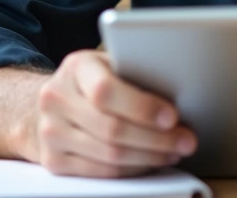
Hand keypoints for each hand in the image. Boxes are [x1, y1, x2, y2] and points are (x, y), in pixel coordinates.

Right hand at [28, 50, 197, 177]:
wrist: (54, 101)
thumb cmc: (94, 80)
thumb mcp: (110, 64)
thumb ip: (134, 73)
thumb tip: (180, 93)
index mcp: (76, 67)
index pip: (106, 91)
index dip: (142, 107)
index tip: (173, 117)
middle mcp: (56, 99)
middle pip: (111, 129)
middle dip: (157, 139)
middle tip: (186, 141)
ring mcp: (50, 132)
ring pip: (109, 156)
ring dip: (149, 157)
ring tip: (174, 151)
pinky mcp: (53, 161)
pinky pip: (101, 173)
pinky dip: (132, 170)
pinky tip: (151, 161)